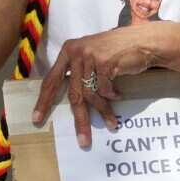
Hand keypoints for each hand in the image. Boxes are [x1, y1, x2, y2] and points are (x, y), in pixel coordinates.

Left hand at [31, 25, 158, 147]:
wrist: (142, 41)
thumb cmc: (116, 51)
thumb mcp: (91, 56)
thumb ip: (78, 71)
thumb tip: (71, 99)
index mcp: (68, 51)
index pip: (51, 79)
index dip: (44, 101)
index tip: (37, 119)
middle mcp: (76, 52)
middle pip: (73, 93)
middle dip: (79, 119)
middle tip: (83, 140)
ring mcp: (90, 56)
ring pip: (90, 94)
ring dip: (103, 111)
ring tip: (111, 123)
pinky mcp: (105, 62)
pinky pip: (105, 89)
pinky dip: (112, 96)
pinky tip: (119, 95)